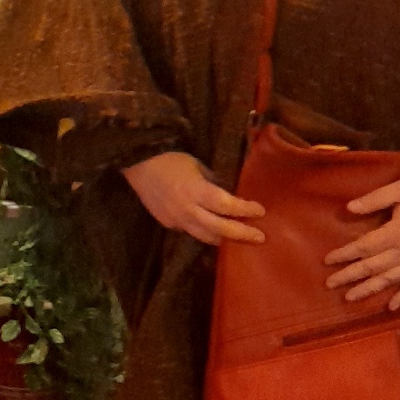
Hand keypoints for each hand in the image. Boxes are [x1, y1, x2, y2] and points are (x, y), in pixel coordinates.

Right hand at [122, 151, 264, 246]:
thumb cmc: (171, 158)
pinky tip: (214, 231)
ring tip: (239, 240)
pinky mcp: (167, 224)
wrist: (138, 164)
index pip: (227, 206)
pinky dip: (204, 232)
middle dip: (242, 234)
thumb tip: (230, 193)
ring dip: (224, 239)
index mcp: (196, 191)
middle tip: (259, 237)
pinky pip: (190, 232)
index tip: (261, 212)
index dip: (245, 210)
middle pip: (219, 229)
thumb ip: (213, 182)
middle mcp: (187, 210)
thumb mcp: (197, 165)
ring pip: (205, 237)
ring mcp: (176, 220)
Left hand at [323, 170, 399, 307]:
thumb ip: (374, 199)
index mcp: (397, 233)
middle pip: (373, 267)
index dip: (344, 254)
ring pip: (390, 279)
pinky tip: (391, 307)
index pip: (364, 247)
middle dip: (350, 276)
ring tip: (350, 297)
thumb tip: (349, 209)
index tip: (327, 260)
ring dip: (369, 289)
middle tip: (330, 284)